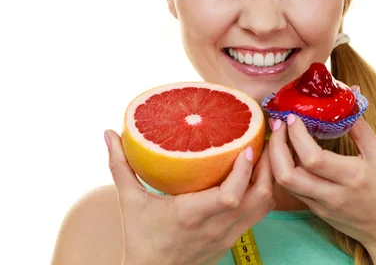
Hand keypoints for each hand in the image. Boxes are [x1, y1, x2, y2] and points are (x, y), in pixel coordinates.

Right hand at [106, 129, 275, 264]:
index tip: (247, 146)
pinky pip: (257, 216)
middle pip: (259, 198)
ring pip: (263, 207)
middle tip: (264, 141)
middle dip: (267, 168)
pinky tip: (254, 178)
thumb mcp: (129, 201)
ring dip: (267, 180)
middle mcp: (215, 227)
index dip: (244, 170)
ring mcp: (226, 236)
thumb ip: (120, 166)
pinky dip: (261, 195)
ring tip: (263, 156)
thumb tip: (108, 133)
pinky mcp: (231, 242)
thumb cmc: (140, 239)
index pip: (231, 194)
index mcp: (191, 214)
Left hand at [267, 99, 375, 250]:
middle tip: (278, 124)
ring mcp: (321, 206)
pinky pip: (292, 189)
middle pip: (287, 174)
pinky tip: (287, 153)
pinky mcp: (316, 211)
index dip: (296, 135)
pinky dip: (283, 168)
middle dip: (276, 146)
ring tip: (279, 136)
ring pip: (284, 183)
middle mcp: (332, 194)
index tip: (293, 117)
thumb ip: (360, 126)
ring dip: (275, 157)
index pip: (312, 157)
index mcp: (352, 177)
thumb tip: (350, 94)